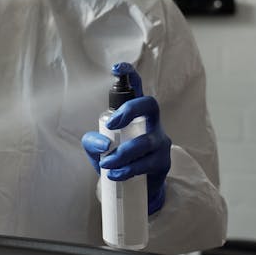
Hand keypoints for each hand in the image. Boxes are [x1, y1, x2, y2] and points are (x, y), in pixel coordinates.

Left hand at [81, 62, 171, 214]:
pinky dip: (127, 169)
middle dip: (130, 110)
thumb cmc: (117, 158)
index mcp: (136, 113)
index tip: (115, 68)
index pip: (137, 87)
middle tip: (111, 124)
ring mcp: (160, 141)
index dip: (129, 74)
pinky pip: (146, 163)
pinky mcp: (163, 161)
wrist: (137, 186)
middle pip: (150, 104)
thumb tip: (103, 144)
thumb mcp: (98, 148)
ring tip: (106, 164)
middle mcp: (151, 122)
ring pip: (145, 141)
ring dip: (122, 153)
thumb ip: (92, 141)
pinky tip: (115, 174)